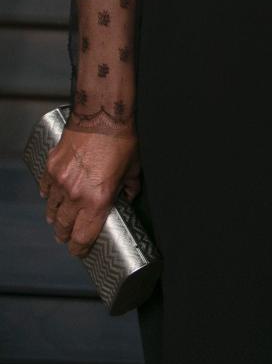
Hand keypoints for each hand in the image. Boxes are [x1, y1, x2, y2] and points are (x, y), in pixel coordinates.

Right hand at [39, 128, 139, 256]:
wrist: (103, 113)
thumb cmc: (121, 139)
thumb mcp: (133, 168)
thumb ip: (131, 188)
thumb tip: (129, 197)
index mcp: (98, 200)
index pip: (82, 237)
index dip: (80, 249)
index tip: (81, 250)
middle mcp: (76, 195)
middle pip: (63, 228)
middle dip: (66, 235)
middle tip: (70, 235)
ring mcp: (61, 181)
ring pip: (52, 210)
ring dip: (56, 218)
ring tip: (60, 219)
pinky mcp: (52, 166)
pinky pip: (45, 189)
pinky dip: (48, 195)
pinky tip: (53, 196)